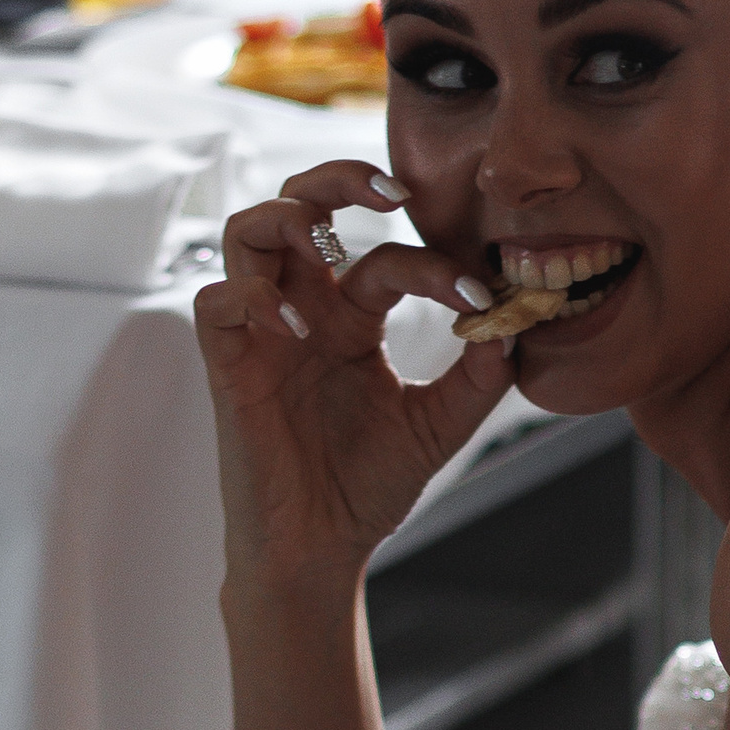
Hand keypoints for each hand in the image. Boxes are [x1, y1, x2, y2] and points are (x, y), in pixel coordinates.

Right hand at [194, 156, 514, 584]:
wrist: (318, 552)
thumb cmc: (365, 488)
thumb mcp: (437, 428)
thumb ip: (477, 378)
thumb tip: (513, 322)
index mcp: (351, 319)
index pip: (387, 258)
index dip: (434, 263)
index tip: (480, 292)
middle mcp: (304, 311)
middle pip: (300, 203)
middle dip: (341, 178)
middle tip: (394, 190)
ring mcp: (262, 334)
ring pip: (246, 232)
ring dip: (286, 216)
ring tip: (330, 238)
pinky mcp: (229, 367)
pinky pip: (216, 302)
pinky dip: (253, 296)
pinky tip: (298, 324)